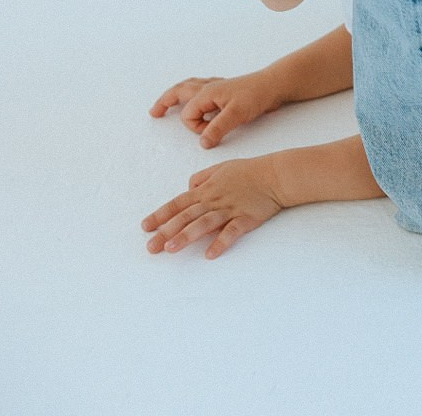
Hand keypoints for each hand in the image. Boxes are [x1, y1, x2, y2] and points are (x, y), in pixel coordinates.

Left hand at [141, 157, 284, 258]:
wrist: (276, 175)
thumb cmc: (249, 171)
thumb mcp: (221, 168)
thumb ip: (202, 177)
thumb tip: (188, 188)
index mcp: (206, 189)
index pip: (178, 203)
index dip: (161, 215)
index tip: (146, 227)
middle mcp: (214, 200)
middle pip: (186, 216)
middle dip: (166, 232)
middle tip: (151, 248)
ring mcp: (230, 210)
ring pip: (204, 224)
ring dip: (186, 236)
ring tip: (170, 250)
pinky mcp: (246, 218)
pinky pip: (231, 232)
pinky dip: (221, 242)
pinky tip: (210, 254)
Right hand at [150, 73, 282, 147]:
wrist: (275, 84)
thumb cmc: (256, 95)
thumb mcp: (236, 115)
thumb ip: (217, 129)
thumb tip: (202, 143)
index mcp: (206, 93)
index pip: (188, 115)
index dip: (196, 128)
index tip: (210, 132)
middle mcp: (208, 87)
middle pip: (179, 91)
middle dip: (165, 101)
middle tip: (154, 112)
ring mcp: (217, 86)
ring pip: (190, 87)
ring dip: (177, 95)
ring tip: (168, 102)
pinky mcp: (226, 89)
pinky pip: (202, 87)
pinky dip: (194, 93)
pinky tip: (198, 98)